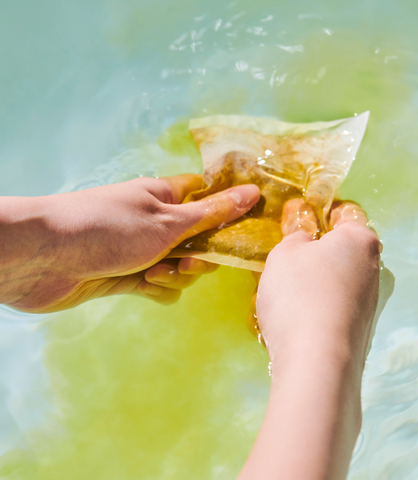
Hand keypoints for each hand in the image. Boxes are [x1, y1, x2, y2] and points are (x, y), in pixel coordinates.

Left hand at [0, 175, 259, 312]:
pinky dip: (157, 289)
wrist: (42, 259)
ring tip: (152, 274)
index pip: (209, 199)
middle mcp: (157, 222)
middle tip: (185, 263)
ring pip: (182, 268)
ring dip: (175, 276)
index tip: (242, 231)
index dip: (228, 213)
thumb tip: (253, 192)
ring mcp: (143, 249)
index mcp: (167, 196)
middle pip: (200, 241)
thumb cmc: (108, 229)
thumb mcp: (168, 222)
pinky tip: (143, 287)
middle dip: (199, 258)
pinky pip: (160, 285)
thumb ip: (213, 214)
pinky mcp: (128, 275)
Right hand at [257, 199, 380, 362]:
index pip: (346, 213)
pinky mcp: (361, 329)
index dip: (322, 212)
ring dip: (318, 280)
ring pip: (339, 280)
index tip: (301, 219)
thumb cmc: (299, 293)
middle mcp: (373, 268)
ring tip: (288, 292)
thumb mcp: (284, 254)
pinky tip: (298, 316)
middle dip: (318, 251)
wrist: (317, 361)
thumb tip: (307, 239)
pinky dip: (320, 305)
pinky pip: (336, 305)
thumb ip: (296, 237)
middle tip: (289, 259)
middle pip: (344, 250)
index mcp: (360, 240)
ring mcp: (370, 302)